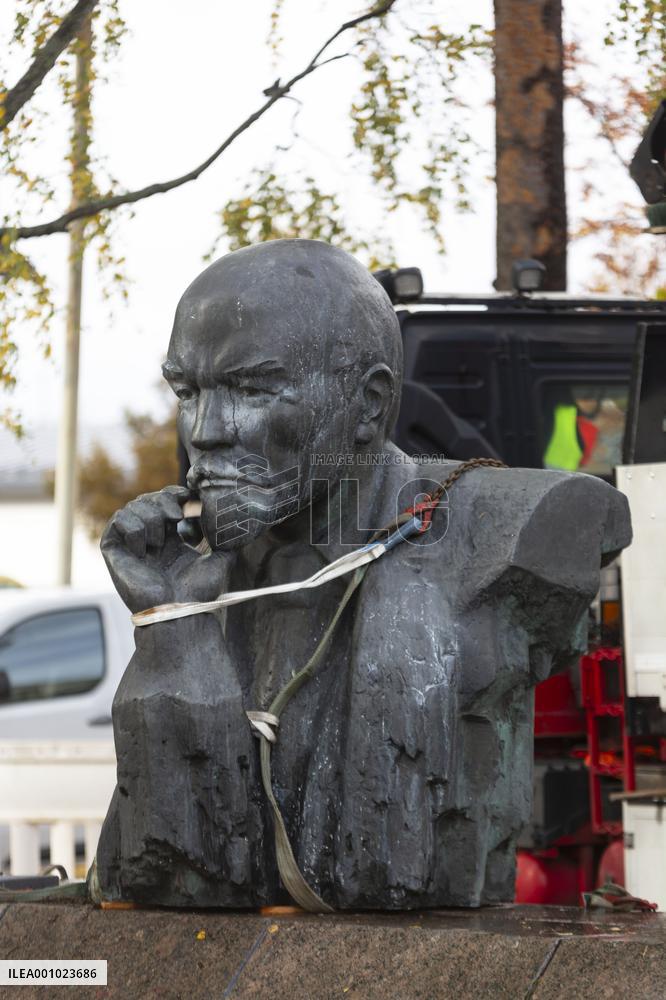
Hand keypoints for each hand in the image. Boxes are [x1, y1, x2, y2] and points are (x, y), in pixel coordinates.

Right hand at [100, 485, 230, 612]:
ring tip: (160, 542)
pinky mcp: (113, 550)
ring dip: (150, 517)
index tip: (188, 497)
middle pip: (149, 499)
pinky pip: (118, 521)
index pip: (166, 501)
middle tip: (176, 516)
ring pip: (133, 507)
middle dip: (164, 500)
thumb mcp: (220, 558)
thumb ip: (225, 538)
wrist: (178, 609)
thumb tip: (231, 517)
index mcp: (169, 538)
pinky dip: (134, 528)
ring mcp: (129, 544)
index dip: (175, 494)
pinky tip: (143, 549)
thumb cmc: (198, 591)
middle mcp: (147, 539)